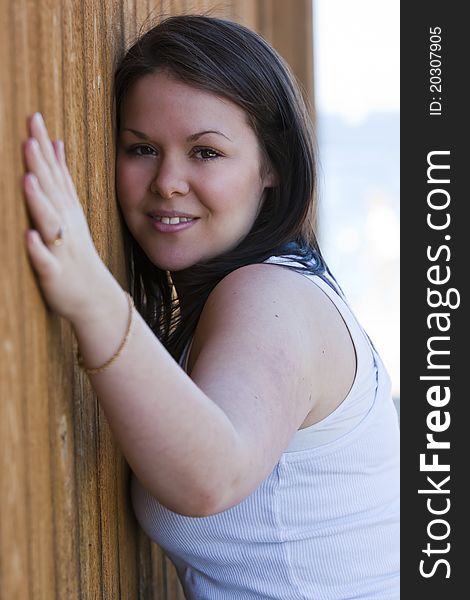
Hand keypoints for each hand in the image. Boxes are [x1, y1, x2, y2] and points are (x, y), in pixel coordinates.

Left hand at [23, 112, 112, 322]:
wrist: (93, 297)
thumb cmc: (76, 252)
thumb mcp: (71, 210)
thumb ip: (61, 177)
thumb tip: (54, 143)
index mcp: (66, 209)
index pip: (54, 172)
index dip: (42, 146)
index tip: (33, 117)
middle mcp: (64, 224)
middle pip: (51, 191)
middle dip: (40, 165)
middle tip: (29, 137)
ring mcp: (60, 248)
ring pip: (49, 222)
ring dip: (39, 202)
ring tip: (28, 180)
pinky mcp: (54, 273)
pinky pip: (46, 261)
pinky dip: (38, 249)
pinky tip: (29, 236)